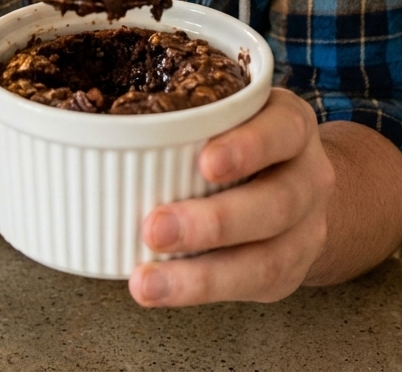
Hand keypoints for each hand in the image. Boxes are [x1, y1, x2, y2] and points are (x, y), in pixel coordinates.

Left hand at [129, 88, 335, 306]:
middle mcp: (308, 175)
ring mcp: (305, 228)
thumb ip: (192, 113)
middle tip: (154, 227)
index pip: (282, 130)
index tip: (204, 161)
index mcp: (292, 124)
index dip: (248, 147)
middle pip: (276, 203)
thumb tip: (93, 113)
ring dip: (202, 275)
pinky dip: (204, 290)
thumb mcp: (236, 111)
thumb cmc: (246, 139)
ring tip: (147, 280)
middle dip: (214, 222)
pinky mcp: (292, 270)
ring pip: (267, 258)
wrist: (301, 186)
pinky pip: (253, 286)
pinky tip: (163, 289)